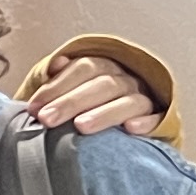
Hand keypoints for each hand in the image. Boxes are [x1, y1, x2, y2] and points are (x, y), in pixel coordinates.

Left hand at [23, 47, 165, 137]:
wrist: (133, 123)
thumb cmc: (92, 107)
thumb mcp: (75, 90)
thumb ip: (62, 79)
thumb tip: (54, 64)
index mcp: (104, 68)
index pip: (83, 68)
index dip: (57, 86)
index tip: (34, 107)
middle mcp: (126, 80)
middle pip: (102, 85)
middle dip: (71, 102)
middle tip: (47, 119)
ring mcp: (145, 99)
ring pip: (128, 101)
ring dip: (104, 113)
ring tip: (81, 126)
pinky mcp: (161, 120)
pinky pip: (158, 119)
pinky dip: (146, 122)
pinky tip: (131, 129)